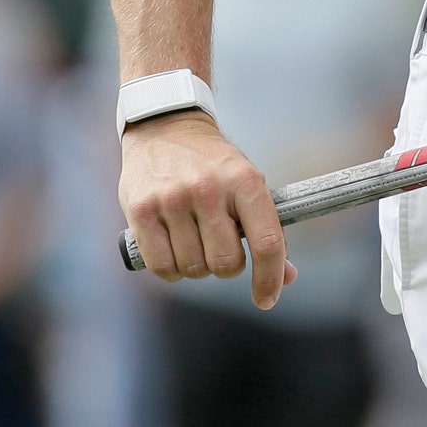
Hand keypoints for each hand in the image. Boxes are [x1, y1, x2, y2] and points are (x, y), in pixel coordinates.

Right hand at [119, 110, 293, 309]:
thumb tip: (286, 277)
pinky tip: (173, 248)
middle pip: (227, 263)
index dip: (270, 278)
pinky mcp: (141, 210)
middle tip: (219, 247)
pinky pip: (162, 267)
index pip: (267, 242)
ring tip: (194, 240)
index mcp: (244, 180)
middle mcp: (208, 188)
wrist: (165, 128)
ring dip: (197, 266)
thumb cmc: (213, 164)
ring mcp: (172, 198)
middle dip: (227, 266)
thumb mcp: (247, 184)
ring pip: (194, 268)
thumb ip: (266, 230)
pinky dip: (171, 269)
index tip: (266, 298)